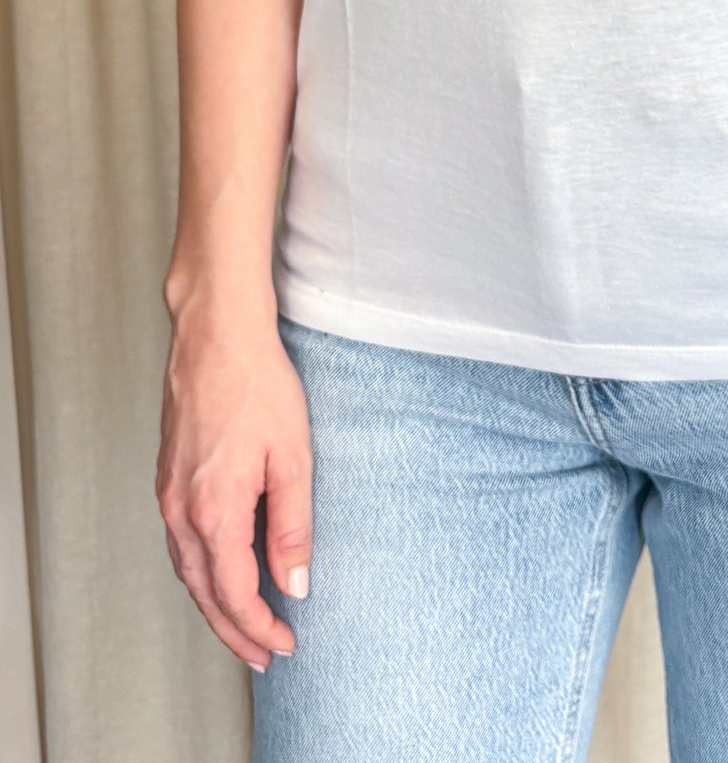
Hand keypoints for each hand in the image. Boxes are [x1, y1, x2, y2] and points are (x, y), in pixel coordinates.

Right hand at [156, 299, 311, 672]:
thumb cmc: (258, 385)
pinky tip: (220, 572)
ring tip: (244, 626)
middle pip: (204, 592)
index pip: (234, 592)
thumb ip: (293, 525)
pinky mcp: (167, 478)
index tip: (285, 643)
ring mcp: (167, 494)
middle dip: (235, 630)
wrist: (216, 336)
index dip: (260, 626)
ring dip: (215, 604)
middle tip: (264, 655)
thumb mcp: (293, 457)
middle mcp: (180, 510)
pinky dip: (201, 571)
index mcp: (214, 510)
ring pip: (188, 570)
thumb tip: (296, 583)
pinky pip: (179, 543)